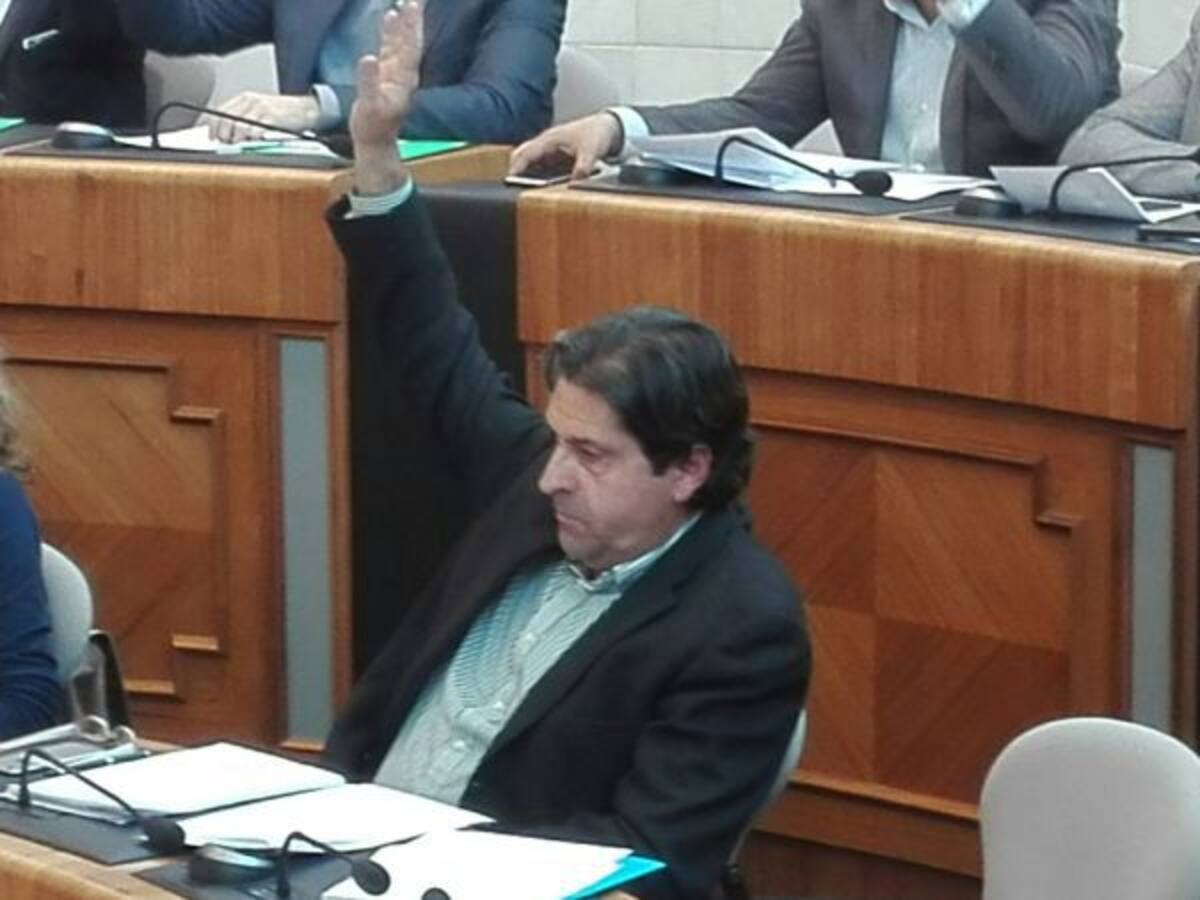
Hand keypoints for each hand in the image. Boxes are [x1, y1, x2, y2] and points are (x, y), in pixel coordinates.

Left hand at [202, 92, 318, 142]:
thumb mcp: (261, 111)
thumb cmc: (285, 114)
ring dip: (237, 140)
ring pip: (238, 127)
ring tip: (241, 145)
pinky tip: (254, 142)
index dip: (213, 126)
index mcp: (245, 98)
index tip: (212, 138)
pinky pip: (254, 130)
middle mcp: (251, 101)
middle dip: (224, 135)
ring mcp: (261, 108)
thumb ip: (245, 119)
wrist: (308, 109)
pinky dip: (251, 139)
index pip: (219, 110)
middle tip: (227, 145)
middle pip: (226, 119)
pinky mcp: (271, 117)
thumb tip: (228, 135)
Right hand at [349, 0, 423, 154]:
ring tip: (405, 1)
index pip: (410, 47)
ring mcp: (396, 72)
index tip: (411, 6)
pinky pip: (391, 47)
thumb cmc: (373, 126)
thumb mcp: (369, 106)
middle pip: (411, 40)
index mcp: (403, 78)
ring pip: (402, 42)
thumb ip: (369, 82)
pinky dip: (391, 31)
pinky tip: (389, 17)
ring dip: (404, 22)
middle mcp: (404, 73)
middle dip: (413, 19)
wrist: (375, 141)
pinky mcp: (387, 74)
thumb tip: (368, 58)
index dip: (410, 27)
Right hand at [509, 113, 621, 180]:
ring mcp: (549, 150)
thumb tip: (575, 181)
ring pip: (529, 161)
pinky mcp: (554, 156)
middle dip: (515, 169)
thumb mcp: (591, 151)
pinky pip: (539, 166)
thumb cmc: (596, 133)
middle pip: (521, 155)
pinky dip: (535, 174)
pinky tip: (538, 186)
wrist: (608, 127)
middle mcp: (546, 144)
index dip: (517, 166)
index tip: (510, 178)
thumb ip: (583, 167)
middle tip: (511, 186)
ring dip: (524, 173)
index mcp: (550, 139)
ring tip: (522, 188)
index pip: (527, 152)